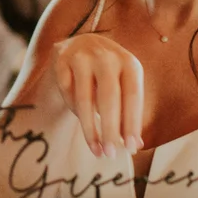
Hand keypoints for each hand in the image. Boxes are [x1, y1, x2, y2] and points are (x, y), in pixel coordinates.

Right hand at [53, 33, 144, 158]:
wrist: (84, 42)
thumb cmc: (110, 73)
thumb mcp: (125, 84)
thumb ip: (129, 111)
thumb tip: (135, 145)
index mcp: (129, 63)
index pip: (133, 96)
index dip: (132, 123)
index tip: (130, 148)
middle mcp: (107, 57)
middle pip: (109, 98)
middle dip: (110, 129)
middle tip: (111, 154)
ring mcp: (83, 56)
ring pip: (84, 99)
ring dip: (90, 129)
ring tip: (96, 150)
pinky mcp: (62, 59)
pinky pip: (67, 92)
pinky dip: (73, 110)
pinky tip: (81, 122)